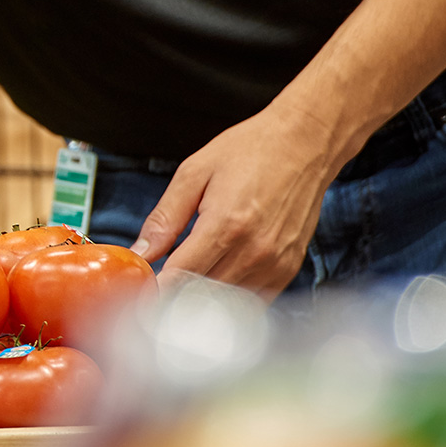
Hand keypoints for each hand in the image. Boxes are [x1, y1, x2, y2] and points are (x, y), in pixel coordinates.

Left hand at [128, 101, 350, 297]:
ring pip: (226, 303)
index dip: (154, 287)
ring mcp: (275, 263)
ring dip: (200, 299)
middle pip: (201, 295)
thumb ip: (164, 218)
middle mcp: (254, 251)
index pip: (179, 276)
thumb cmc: (250, 151)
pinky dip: (228, 297)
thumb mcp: (193, 173)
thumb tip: (140, 253)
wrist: (305, 143)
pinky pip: (252, 299)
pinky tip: (214, 278)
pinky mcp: (289, 268)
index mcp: (225, 225)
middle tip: (156, 285)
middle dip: (172, 295)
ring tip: (184, 280)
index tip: (140, 288)